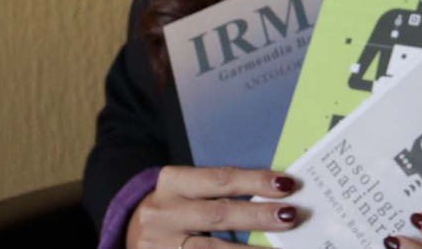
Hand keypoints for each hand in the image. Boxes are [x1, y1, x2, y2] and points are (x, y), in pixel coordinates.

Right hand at [126, 165, 301, 248]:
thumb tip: (272, 196)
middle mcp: (164, 213)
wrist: (130, 234)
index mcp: (173, 183)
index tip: (286, 184)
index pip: (220, 179)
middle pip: (219, 214)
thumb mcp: (188, 194)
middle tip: (291, 215)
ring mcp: (162, 244)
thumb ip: (221, 194)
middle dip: (258, 215)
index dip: (254, 181)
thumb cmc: (174, 210)